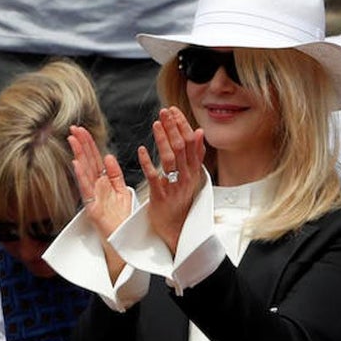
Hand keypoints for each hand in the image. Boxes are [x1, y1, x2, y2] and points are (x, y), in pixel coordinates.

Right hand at [68, 125, 133, 239]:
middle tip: (73, 128)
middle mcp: (95, 188)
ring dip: (78, 155)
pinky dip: (81, 176)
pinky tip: (76, 164)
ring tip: (72, 140)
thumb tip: (108, 156)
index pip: (95, 159)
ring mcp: (92, 197)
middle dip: (81, 144)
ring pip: (84, 172)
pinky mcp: (92, 209)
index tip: (82, 130)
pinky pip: (86, 190)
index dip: (89, 144)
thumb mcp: (122, 191)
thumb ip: (115, 175)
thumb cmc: (122, 218)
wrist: (123, 240)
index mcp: (103, 182)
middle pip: (88, 162)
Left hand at [140, 107, 204, 252]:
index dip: (181, 125)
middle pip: (181, 147)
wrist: (176, 228)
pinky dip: (147, 163)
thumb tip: (199, 132)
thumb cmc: (180, 199)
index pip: (190, 143)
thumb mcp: (191, 176)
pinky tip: (141, 150)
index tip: (172, 111)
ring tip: (155, 124)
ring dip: (162, 140)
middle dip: (172, 127)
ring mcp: (174, 187)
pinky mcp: (160, 196)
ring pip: (170, 159)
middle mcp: (186, 177)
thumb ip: (194, 155)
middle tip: (164, 112)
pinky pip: (154, 177)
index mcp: (193, 170)